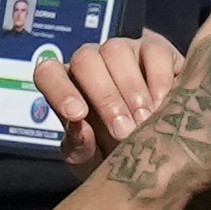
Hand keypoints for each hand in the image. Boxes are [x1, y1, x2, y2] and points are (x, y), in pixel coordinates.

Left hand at [35, 30, 184, 171]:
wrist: (161, 153)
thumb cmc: (118, 154)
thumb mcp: (93, 161)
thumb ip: (79, 149)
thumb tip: (79, 130)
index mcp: (68, 88)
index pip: (48, 73)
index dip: (59, 90)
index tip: (77, 116)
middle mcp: (91, 64)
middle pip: (84, 60)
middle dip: (104, 97)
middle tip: (123, 131)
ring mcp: (123, 51)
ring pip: (115, 50)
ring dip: (130, 89)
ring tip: (144, 121)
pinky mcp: (155, 49)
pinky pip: (152, 50)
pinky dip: (158, 78)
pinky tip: (162, 104)